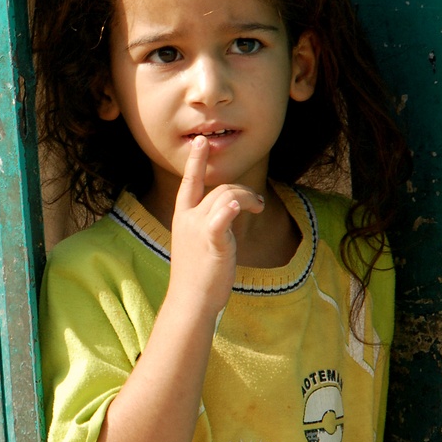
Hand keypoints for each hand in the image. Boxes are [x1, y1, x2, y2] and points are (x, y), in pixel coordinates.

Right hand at [166, 136, 264, 316]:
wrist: (191, 300)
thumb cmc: (197, 274)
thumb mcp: (197, 242)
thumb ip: (208, 222)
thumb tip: (227, 208)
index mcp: (182, 216)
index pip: (189, 182)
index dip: (196, 162)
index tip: (202, 142)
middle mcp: (187, 218)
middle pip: (220, 188)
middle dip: (244, 191)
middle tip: (257, 204)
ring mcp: (198, 228)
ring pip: (228, 196)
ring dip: (249, 199)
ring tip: (259, 209)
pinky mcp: (212, 240)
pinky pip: (223, 215)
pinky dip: (234, 206)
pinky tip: (246, 207)